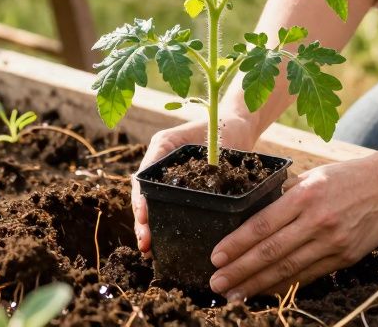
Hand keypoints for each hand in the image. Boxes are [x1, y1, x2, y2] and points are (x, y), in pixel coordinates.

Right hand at [133, 116, 258, 253]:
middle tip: (145, 244)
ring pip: (153, 205)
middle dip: (142, 222)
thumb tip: (186, 189)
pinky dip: (164, 226)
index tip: (144, 217)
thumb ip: (196, 155)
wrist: (236, 127)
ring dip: (150, 228)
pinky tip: (164, 246)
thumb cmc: (221, 127)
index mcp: (161, 148)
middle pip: (143, 196)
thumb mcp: (207, 137)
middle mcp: (160, 164)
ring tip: (149, 251)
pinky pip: (168, 207)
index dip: (141, 199)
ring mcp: (170, 178)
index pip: (143, 178)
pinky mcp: (183, 189)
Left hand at [207, 153, 377, 301]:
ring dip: (257, 284)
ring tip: (235, 294)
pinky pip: (308, 275)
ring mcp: (332, 242)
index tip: (216, 256)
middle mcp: (317, 220)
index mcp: (305, 196)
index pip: (262, 225)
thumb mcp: (312, 176)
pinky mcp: (345, 258)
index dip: (237, 244)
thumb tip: (255, 213)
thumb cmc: (347, 177)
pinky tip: (266, 290)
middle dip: (240, 271)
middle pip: (270, 252)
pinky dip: (284, 285)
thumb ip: (285, 195)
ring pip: (287, 269)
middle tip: (216, 283)